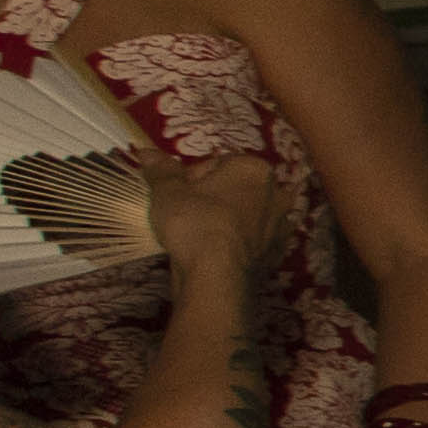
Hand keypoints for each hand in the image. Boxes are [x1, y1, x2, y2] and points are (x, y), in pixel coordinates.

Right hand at [141, 150, 279, 273]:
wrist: (218, 276)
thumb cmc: (194, 223)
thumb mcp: (168, 192)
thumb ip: (161, 170)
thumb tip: (147, 150)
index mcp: (255, 169)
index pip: (216, 164)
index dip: (191, 179)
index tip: (176, 195)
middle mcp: (276, 192)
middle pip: (234, 188)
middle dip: (211, 198)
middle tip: (185, 215)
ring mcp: (281, 224)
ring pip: (246, 215)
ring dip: (226, 220)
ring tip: (199, 236)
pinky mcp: (278, 252)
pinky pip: (253, 239)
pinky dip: (238, 242)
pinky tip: (217, 253)